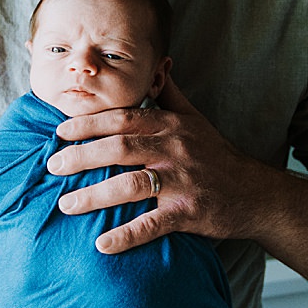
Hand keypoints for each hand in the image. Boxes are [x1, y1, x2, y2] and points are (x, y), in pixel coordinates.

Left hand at [47, 74, 271, 253]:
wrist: (255, 193)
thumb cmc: (217, 155)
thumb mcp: (195, 118)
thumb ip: (170, 93)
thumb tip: (158, 63)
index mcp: (170, 125)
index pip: (123, 118)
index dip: (89, 122)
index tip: (59, 131)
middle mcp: (174, 149)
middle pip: (120, 147)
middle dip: (82, 155)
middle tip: (53, 165)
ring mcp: (181, 181)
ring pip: (131, 185)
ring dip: (94, 195)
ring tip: (65, 205)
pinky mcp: (189, 213)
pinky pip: (152, 224)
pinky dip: (126, 235)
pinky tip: (101, 244)